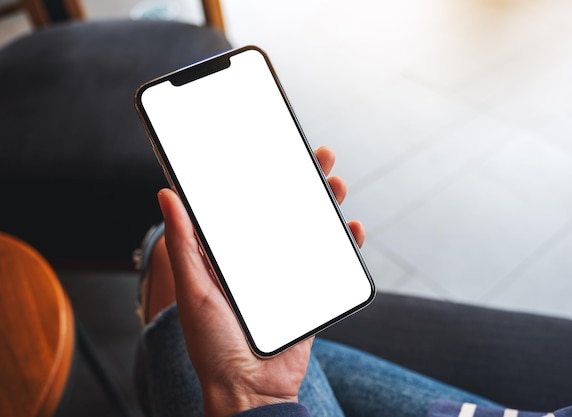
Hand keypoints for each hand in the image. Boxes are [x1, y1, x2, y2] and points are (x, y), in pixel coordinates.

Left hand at [157, 146, 363, 416]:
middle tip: (314, 156)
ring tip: (334, 184)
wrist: (251, 390)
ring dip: (324, 206)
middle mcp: (257, 261)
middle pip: (282, 212)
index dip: (257, 177)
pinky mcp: (308, 292)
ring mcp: (285, 275)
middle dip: (300, 182)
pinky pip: (330, 263)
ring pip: (309, 231)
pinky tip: (350, 228)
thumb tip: (167, 195)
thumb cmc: (213, 346)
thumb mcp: (194, 289)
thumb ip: (184, 244)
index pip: (244, 207)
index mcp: (228, 256)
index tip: (268, 150)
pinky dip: (344, 244)